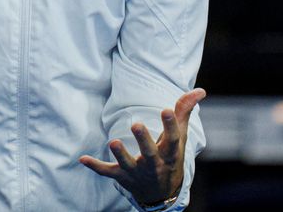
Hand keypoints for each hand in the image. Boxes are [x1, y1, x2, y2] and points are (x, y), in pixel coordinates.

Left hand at [79, 88, 205, 205]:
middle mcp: (154, 164)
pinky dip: (96, 166)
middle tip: (136, 124)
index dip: (170, 125)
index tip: (166, 109)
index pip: (172, 139)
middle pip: (149, 153)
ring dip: (120, 154)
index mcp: (169, 153)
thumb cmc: (169, 157)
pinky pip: (108, 172)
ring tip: (112, 141)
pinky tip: (82, 158)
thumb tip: (199, 90)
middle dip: (143, 140)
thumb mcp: (179, 137)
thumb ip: (184, 112)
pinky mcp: (122, 176)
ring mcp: (137, 172)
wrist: (162, 192)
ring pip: (128, 164)